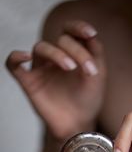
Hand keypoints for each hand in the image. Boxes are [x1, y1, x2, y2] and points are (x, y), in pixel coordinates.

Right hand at [6, 20, 106, 139]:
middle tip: (88, 70)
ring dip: (56, 53)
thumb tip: (90, 34)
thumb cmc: (88, 100)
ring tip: (70, 67)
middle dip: (77, 51)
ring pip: (40, 47)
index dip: (78, 27)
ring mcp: (41, 70)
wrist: (79, 125)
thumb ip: (96, 53)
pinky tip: (25, 57)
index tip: (91, 34)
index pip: (70, 32)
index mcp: (72, 54)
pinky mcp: (29, 83)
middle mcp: (55, 59)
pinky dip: (15, 58)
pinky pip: (13, 65)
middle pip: (61, 40)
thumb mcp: (99, 75)